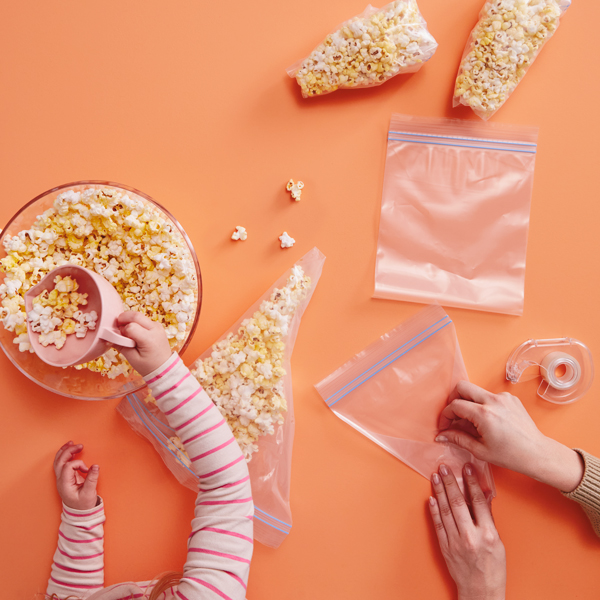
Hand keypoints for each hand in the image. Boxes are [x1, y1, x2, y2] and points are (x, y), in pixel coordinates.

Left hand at [54, 441, 99, 510]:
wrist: (79, 513)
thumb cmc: (83, 505)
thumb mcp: (89, 493)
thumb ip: (92, 479)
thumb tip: (95, 466)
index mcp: (65, 484)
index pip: (68, 466)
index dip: (78, 464)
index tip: (86, 470)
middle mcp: (60, 480)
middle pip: (60, 461)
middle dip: (69, 451)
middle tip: (80, 445)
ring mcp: (61, 478)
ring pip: (58, 461)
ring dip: (64, 451)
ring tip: (71, 443)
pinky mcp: (65, 477)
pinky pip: (61, 464)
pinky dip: (65, 455)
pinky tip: (71, 451)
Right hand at [116, 311, 171, 376]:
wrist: (164, 367)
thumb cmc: (148, 365)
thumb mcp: (132, 359)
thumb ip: (121, 345)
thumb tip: (108, 336)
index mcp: (149, 339)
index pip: (131, 327)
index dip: (122, 331)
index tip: (119, 338)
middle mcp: (155, 329)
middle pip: (135, 315)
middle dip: (123, 319)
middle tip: (118, 329)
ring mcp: (157, 325)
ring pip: (139, 315)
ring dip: (129, 320)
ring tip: (126, 333)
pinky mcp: (156, 325)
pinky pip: (143, 319)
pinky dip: (135, 323)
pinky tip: (134, 333)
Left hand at [429, 464, 505, 599]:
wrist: (481, 592)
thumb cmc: (493, 568)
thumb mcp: (498, 542)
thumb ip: (488, 518)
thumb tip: (484, 495)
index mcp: (487, 534)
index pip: (478, 501)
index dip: (471, 482)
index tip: (467, 468)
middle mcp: (470, 536)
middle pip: (458, 502)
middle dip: (450, 482)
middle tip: (444, 467)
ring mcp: (455, 541)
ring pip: (445, 510)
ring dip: (439, 491)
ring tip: (435, 477)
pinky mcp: (445, 547)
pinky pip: (438, 524)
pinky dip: (434, 510)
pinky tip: (431, 498)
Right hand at [436, 381, 583, 491]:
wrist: (537, 453)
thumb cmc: (511, 455)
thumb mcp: (480, 450)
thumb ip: (458, 439)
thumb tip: (441, 435)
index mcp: (485, 414)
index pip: (455, 405)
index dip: (445, 415)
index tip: (445, 426)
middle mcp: (494, 401)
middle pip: (462, 387)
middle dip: (453, 399)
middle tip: (453, 414)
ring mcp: (504, 397)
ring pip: (476, 391)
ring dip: (469, 402)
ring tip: (472, 422)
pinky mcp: (511, 398)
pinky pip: (489, 396)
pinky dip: (483, 404)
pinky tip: (487, 420)